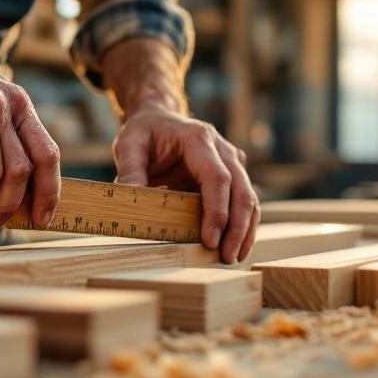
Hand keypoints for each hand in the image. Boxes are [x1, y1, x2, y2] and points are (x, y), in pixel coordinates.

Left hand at [113, 108, 258, 263]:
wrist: (158, 119)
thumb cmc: (145, 133)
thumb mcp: (129, 145)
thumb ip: (130, 170)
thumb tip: (128, 197)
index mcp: (198, 139)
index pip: (217, 177)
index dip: (217, 210)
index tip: (210, 240)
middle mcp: (222, 149)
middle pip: (241, 190)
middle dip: (237, 228)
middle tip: (228, 258)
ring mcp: (232, 162)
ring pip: (249, 198)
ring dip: (245, 230)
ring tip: (234, 258)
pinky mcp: (233, 175)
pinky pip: (244, 201)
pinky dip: (243, 225)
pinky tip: (236, 247)